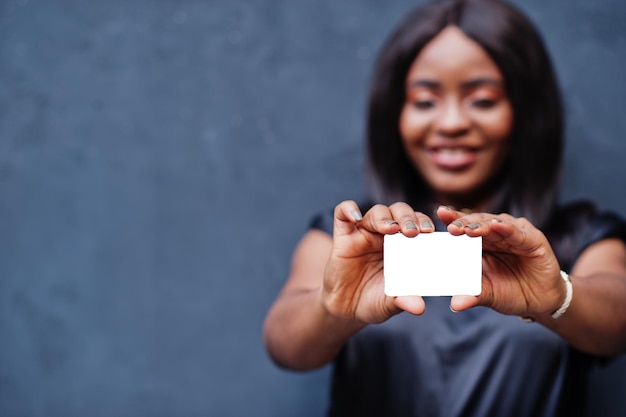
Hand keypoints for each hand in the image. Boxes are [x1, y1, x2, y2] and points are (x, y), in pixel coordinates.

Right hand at [322, 201, 434, 322]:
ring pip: (377, 211)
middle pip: (399, 212)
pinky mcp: (343, 235)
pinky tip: (356, 216)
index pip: (418, 224)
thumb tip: (419, 308)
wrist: (346, 308)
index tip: (430, 232)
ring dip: (385, 217)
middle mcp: (385, 235)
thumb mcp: (390, 303)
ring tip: (390, 229)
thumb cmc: (374, 301)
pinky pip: (342, 213)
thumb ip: (403, 301)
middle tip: (412, 232)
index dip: (425, 222)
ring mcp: (364, 233)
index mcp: (404, 246)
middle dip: (408, 217)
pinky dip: (349, 209)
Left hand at [436, 206, 564, 317]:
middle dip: (462, 223)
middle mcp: (495, 233)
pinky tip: (498, 225)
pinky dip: (508, 229)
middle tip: (450, 227)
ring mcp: (514, 233)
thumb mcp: (488, 294)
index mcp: (479, 242)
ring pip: (494, 224)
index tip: (434, 220)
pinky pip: (518, 233)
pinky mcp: (533, 239)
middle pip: (476, 223)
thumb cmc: (509, 292)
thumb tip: (454, 305)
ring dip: (481, 225)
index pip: (462, 228)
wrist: (540, 301)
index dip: (450, 222)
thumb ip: (473, 295)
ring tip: (468, 228)